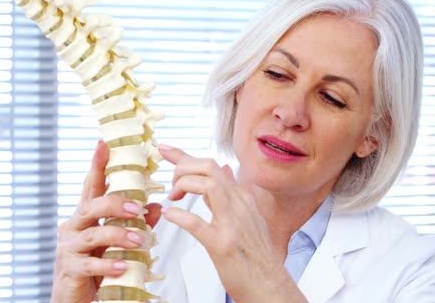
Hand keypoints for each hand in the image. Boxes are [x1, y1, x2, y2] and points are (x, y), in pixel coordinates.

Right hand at [50, 141, 161, 302]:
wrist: (75, 299)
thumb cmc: (95, 267)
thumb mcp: (117, 243)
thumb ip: (136, 224)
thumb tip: (158, 207)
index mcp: (85, 217)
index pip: (91, 186)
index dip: (96, 165)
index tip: (104, 145)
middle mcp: (74, 227)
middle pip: (91, 206)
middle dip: (115, 203)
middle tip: (139, 208)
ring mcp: (69, 248)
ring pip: (93, 233)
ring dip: (118, 235)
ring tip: (138, 240)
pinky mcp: (70, 269)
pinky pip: (90, 263)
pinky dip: (109, 263)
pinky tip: (124, 265)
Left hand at [158, 145, 304, 302]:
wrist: (269, 285)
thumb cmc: (255, 254)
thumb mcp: (248, 216)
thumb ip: (233, 193)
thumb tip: (226, 169)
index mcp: (241, 198)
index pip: (212, 166)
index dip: (184, 156)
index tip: (164, 150)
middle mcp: (239, 205)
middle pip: (209, 167)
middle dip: (183, 168)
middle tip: (171, 186)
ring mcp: (232, 223)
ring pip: (208, 185)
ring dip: (184, 185)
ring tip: (173, 198)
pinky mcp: (223, 244)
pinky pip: (198, 224)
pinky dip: (180, 216)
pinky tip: (170, 214)